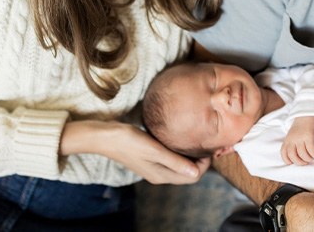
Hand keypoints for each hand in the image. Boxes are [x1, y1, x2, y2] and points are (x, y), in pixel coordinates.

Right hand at [60, 120, 209, 183]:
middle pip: (188, 172)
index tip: (210, 145)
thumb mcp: (153, 150)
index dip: (205, 163)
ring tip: (197, 138)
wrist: (104, 136)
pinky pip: (171, 158)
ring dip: (190, 155)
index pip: (193, 176)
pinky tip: (180, 138)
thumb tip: (196, 174)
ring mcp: (154, 167)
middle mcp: (159, 174)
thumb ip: (174, 162)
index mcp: (161, 175)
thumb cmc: (127, 141)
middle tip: (207, 140)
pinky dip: (179, 151)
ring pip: (180, 165)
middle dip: (201, 160)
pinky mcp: (150, 158)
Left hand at [281, 116, 313, 164]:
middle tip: (305, 162)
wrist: (306, 116)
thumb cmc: (299, 130)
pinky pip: (311, 150)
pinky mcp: (309, 136)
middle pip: (293, 155)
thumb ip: (291, 146)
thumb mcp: (291, 137)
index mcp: (287, 140)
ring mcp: (300, 137)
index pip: (283, 154)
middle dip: (299, 162)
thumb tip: (296, 160)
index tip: (294, 162)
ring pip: (303, 154)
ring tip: (311, 158)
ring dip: (308, 159)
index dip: (288, 161)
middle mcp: (292, 139)